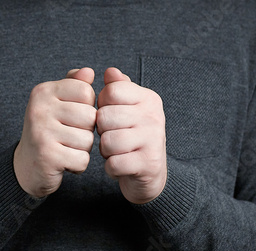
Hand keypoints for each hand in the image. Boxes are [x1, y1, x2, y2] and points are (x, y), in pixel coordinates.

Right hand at [14, 68, 96, 197]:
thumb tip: (89, 72)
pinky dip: (77, 166)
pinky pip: (82, 160)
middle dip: (86, 131)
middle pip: (90, 117)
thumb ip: (75, 85)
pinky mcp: (48, 156)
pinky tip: (64, 163)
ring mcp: (42, 133)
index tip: (72, 117)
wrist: (26, 166)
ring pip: (88, 140)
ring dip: (82, 150)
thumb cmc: (48, 131)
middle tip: (68, 137)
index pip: (86, 92)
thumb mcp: (58, 103)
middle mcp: (39, 109)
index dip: (88, 108)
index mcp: (43, 91)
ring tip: (65, 149)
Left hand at [97, 67, 166, 203]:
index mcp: (148, 99)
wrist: (151, 173)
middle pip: (104, 117)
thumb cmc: (132, 137)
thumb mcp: (126, 109)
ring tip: (116, 152)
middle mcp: (153, 116)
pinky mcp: (148, 164)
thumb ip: (117, 89)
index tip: (111, 117)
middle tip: (112, 138)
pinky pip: (114, 163)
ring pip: (107, 141)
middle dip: (101, 131)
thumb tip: (109, 72)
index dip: (102, 106)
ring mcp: (153, 140)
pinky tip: (119, 167)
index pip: (110, 91)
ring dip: (105, 151)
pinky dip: (111, 168)